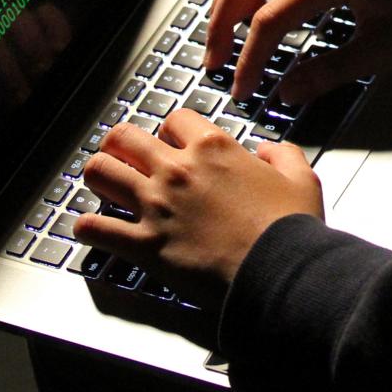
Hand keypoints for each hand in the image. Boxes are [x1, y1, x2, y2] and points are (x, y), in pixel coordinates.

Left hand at [74, 109, 323, 306]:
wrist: (278, 273)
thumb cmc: (290, 229)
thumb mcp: (303, 179)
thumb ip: (284, 155)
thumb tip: (270, 150)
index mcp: (213, 148)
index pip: (175, 118)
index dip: (172, 129)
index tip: (173, 141)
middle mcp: (177, 170)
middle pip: (124, 137)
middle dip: (121, 144)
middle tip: (124, 155)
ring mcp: (155, 206)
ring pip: (100, 172)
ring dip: (99, 177)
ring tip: (104, 184)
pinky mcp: (144, 244)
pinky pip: (95, 229)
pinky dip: (88, 228)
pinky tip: (92, 229)